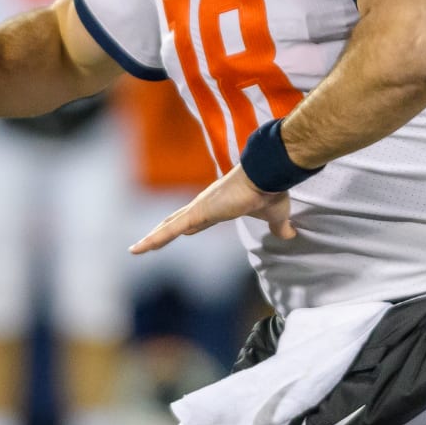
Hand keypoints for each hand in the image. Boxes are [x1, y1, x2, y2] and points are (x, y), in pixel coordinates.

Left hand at [129, 164, 296, 253]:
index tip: (183, 231)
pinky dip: (153, 239)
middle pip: (178, 221)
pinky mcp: (197, 213)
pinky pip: (169, 230)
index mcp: (221, 205)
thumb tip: (290, 233)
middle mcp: (206, 204)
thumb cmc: (271, 191)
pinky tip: (139, 248)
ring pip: (169, 226)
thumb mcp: (276, 215)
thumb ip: (279, 226)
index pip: (199, 219)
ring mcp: (199, 208)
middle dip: (163, 230)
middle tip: (149, 241)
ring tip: (135, 249)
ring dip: (152, 238)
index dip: (189, 226)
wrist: (268, 176)